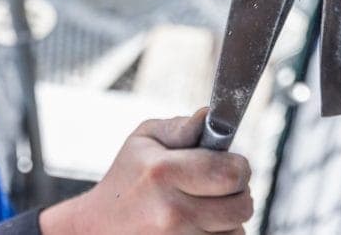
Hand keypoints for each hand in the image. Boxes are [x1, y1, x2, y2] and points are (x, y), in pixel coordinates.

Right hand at [39, 108, 252, 233]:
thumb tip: (210, 117)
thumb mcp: (143, 140)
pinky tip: (198, 225)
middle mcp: (172, 211)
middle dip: (237, 192)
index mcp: (163, 172)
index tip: (230, 164)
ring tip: (202, 205)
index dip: (238, 167)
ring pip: (236, 229)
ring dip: (227, 217)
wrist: (99, 226)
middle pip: (241, 205)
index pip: (229, 173)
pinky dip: (219, 234)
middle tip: (219, 185)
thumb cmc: (127, 179)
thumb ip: (180, 127)